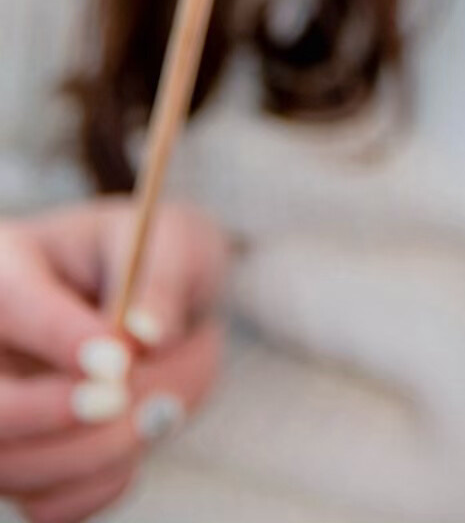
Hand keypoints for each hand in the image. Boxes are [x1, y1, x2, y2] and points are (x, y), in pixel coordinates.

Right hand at [0, 200, 226, 522]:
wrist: (157, 303)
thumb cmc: (158, 259)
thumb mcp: (173, 242)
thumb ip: (163, 279)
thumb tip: (145, 337)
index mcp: (12, 265)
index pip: (14, 303)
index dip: (60, 338)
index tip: (121, 360)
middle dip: (59, 415)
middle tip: (126, 400)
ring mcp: (2, 412)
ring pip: (16, 465)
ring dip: (100, 450)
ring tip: (161, 407)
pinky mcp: (22, 465)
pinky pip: (47, 504)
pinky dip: (100, 483)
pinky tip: (135, 441)